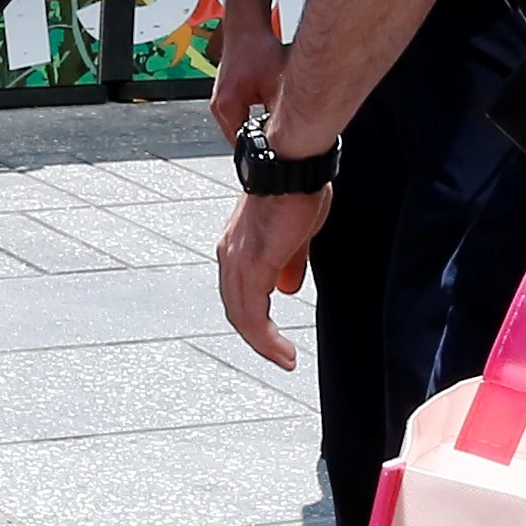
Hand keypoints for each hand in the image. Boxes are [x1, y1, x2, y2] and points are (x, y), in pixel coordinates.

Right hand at [211, 14, 286, 143]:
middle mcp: (218, 107)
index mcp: (227, 107)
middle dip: (260, 143)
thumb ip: (282, 114)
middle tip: (281, 145)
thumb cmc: (258, 49)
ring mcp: (220, 103)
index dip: (264, 152)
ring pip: (240, 129)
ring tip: (274, 128)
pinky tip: (267, 113)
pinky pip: (239, 118)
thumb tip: (293, 136)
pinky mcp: (225, 97)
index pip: (244, 146)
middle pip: (240, 140)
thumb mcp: (278, 86)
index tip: (279, 155)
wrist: (247, 29)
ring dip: (256, 131)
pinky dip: (252, 119)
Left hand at [216, 183, 328, 370]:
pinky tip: (282, 351)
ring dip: (263, 344)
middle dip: (259, 338)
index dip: (256, 319)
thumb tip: (288, 288)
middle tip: (281, 357)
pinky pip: (253, 315)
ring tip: (284, 359)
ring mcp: (238, 261)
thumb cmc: (294, 189)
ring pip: (242, 317)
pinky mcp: (253, 266)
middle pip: (237, 309)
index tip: (275, 339)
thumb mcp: (295, 234)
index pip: (239, 293)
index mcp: (238, 246)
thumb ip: (290, 263)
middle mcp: (230, 255)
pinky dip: (266, 339)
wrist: (292, 166)